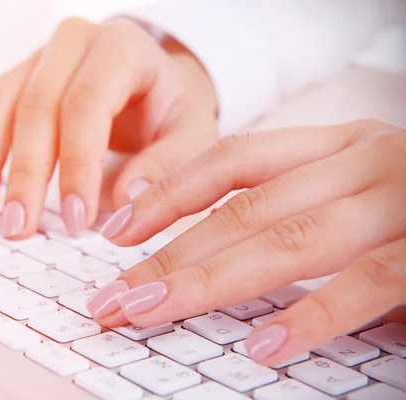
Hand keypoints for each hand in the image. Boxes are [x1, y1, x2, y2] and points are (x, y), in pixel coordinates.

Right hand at [0, 17, 217, 237]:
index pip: (87, 106)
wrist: (154, 83)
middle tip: (18, 229)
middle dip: (24, 174)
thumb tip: (126, 202)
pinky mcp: (18, 77)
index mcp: (121, 49)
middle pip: (35, 107)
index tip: (74, 220)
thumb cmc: (171, 112)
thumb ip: (166, 166)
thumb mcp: (191, 135)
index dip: (76, 165)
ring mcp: (39, 57)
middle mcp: (73, 42)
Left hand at [87, 119, 405, 365]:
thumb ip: (292, 211)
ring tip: (151, 313)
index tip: (115, 231)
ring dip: (209, 281)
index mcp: (334, 145)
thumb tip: (209, 253)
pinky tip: (262, 346)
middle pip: (242, 212)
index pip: (231, 161)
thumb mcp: (350, 191)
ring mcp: (402, 202)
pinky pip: (369, 285)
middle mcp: (362, 162)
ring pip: (286, 240)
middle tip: (114, 296)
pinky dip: (313, 317)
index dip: (168, 193)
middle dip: (170, 256)